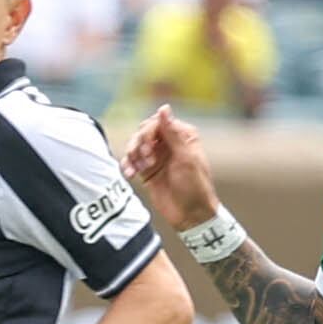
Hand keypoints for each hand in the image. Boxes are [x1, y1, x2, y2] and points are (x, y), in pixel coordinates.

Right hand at [122, 104, 221, 233]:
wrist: (191, 216)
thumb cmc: (195, 187)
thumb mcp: (185, 158)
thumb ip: (172, 132)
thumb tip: (164, 107)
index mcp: (182, 136)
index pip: (158, 122)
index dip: (149, 131)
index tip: (148, 146)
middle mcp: (169, 143)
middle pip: (143, 131)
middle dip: (139, 142)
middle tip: (145, 158)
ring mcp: (157, 157)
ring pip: (135, 145)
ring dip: (132, 154)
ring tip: (136, 169)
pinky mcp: (147, 171)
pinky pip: (131, 162)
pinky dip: (127, 165)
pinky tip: (129, 174)